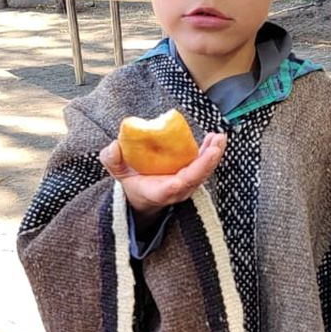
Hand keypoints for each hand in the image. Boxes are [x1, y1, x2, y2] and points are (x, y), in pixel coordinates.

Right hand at [99, 132, 227, 219]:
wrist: (142, 194)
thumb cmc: (131, 181)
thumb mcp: (117, 172)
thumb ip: (112, 160)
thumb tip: (115, 146)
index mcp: (159, 192)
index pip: (174, 188)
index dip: (186, 177)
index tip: (195, 166)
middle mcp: (178, 191)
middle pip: (196, 179)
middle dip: (207, 162)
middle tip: (215, 143)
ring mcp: (187, 185)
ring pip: (204, 172)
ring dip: (213, 154)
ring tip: (218, 137)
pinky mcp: (192, 175)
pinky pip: (204, 165)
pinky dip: (211, 152)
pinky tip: (214, 138)